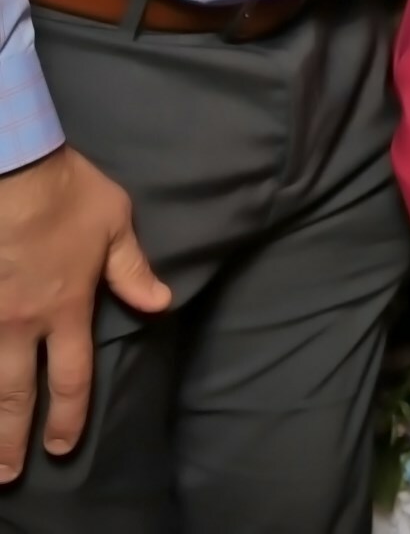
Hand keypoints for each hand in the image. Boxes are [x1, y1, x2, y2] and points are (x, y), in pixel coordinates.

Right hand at [0, 146, 170, 480]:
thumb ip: (133, 272)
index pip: (72, 376)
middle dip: (13, 439)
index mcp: (66, 307)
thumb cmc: (67, 193)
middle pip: (17, 393)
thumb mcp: (115, 227)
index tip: (63, 446)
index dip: (70, 415)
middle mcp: (21, 321)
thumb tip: (161, 304)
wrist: (9, 168)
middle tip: (8, 474)